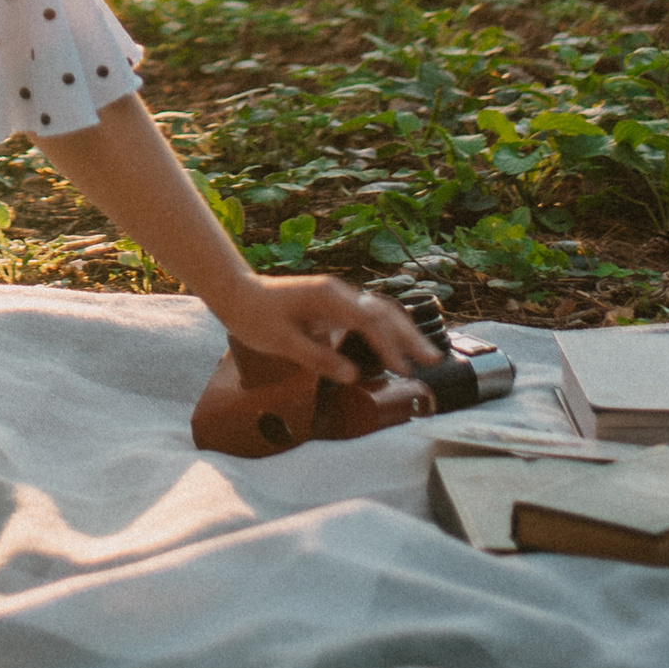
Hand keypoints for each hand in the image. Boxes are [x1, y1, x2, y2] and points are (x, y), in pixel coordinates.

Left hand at [218, 271, 434, 388]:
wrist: (236, 292)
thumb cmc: (254, 315)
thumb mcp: (281, 342)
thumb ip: (317, 357)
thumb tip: (352, 375)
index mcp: (327, 297)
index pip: (369, 321)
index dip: (389, 346)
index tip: (404, 369)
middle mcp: (337, 293)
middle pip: (383, 312)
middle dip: (409, 336)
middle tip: (432, 360)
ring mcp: (336, 297)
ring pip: (379, 311)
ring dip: (402, 333)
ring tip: (423, 355)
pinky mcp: (333, 305)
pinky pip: (366, 316)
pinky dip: (386, 331)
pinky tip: (396, 347)